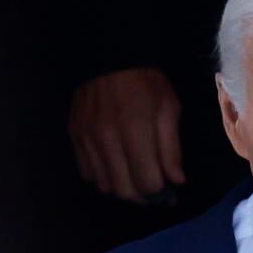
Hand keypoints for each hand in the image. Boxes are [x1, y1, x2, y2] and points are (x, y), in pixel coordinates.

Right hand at [66, 68, 185, 202]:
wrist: (111, 56)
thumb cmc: (146, 82)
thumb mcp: (169, 109)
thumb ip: (172, 148)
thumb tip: (176, 180)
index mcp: (136, 131)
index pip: (147, 182)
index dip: (161, 193)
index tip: (168, 191)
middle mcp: (108, 139)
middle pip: (124, 190)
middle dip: (142, 196)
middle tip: (152, 189)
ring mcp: (87, 139)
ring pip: (104, 185)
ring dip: (122, 187)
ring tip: (133, 176)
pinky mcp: (75, 136)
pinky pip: (87, 172)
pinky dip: (103, 176)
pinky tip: (115, 166)